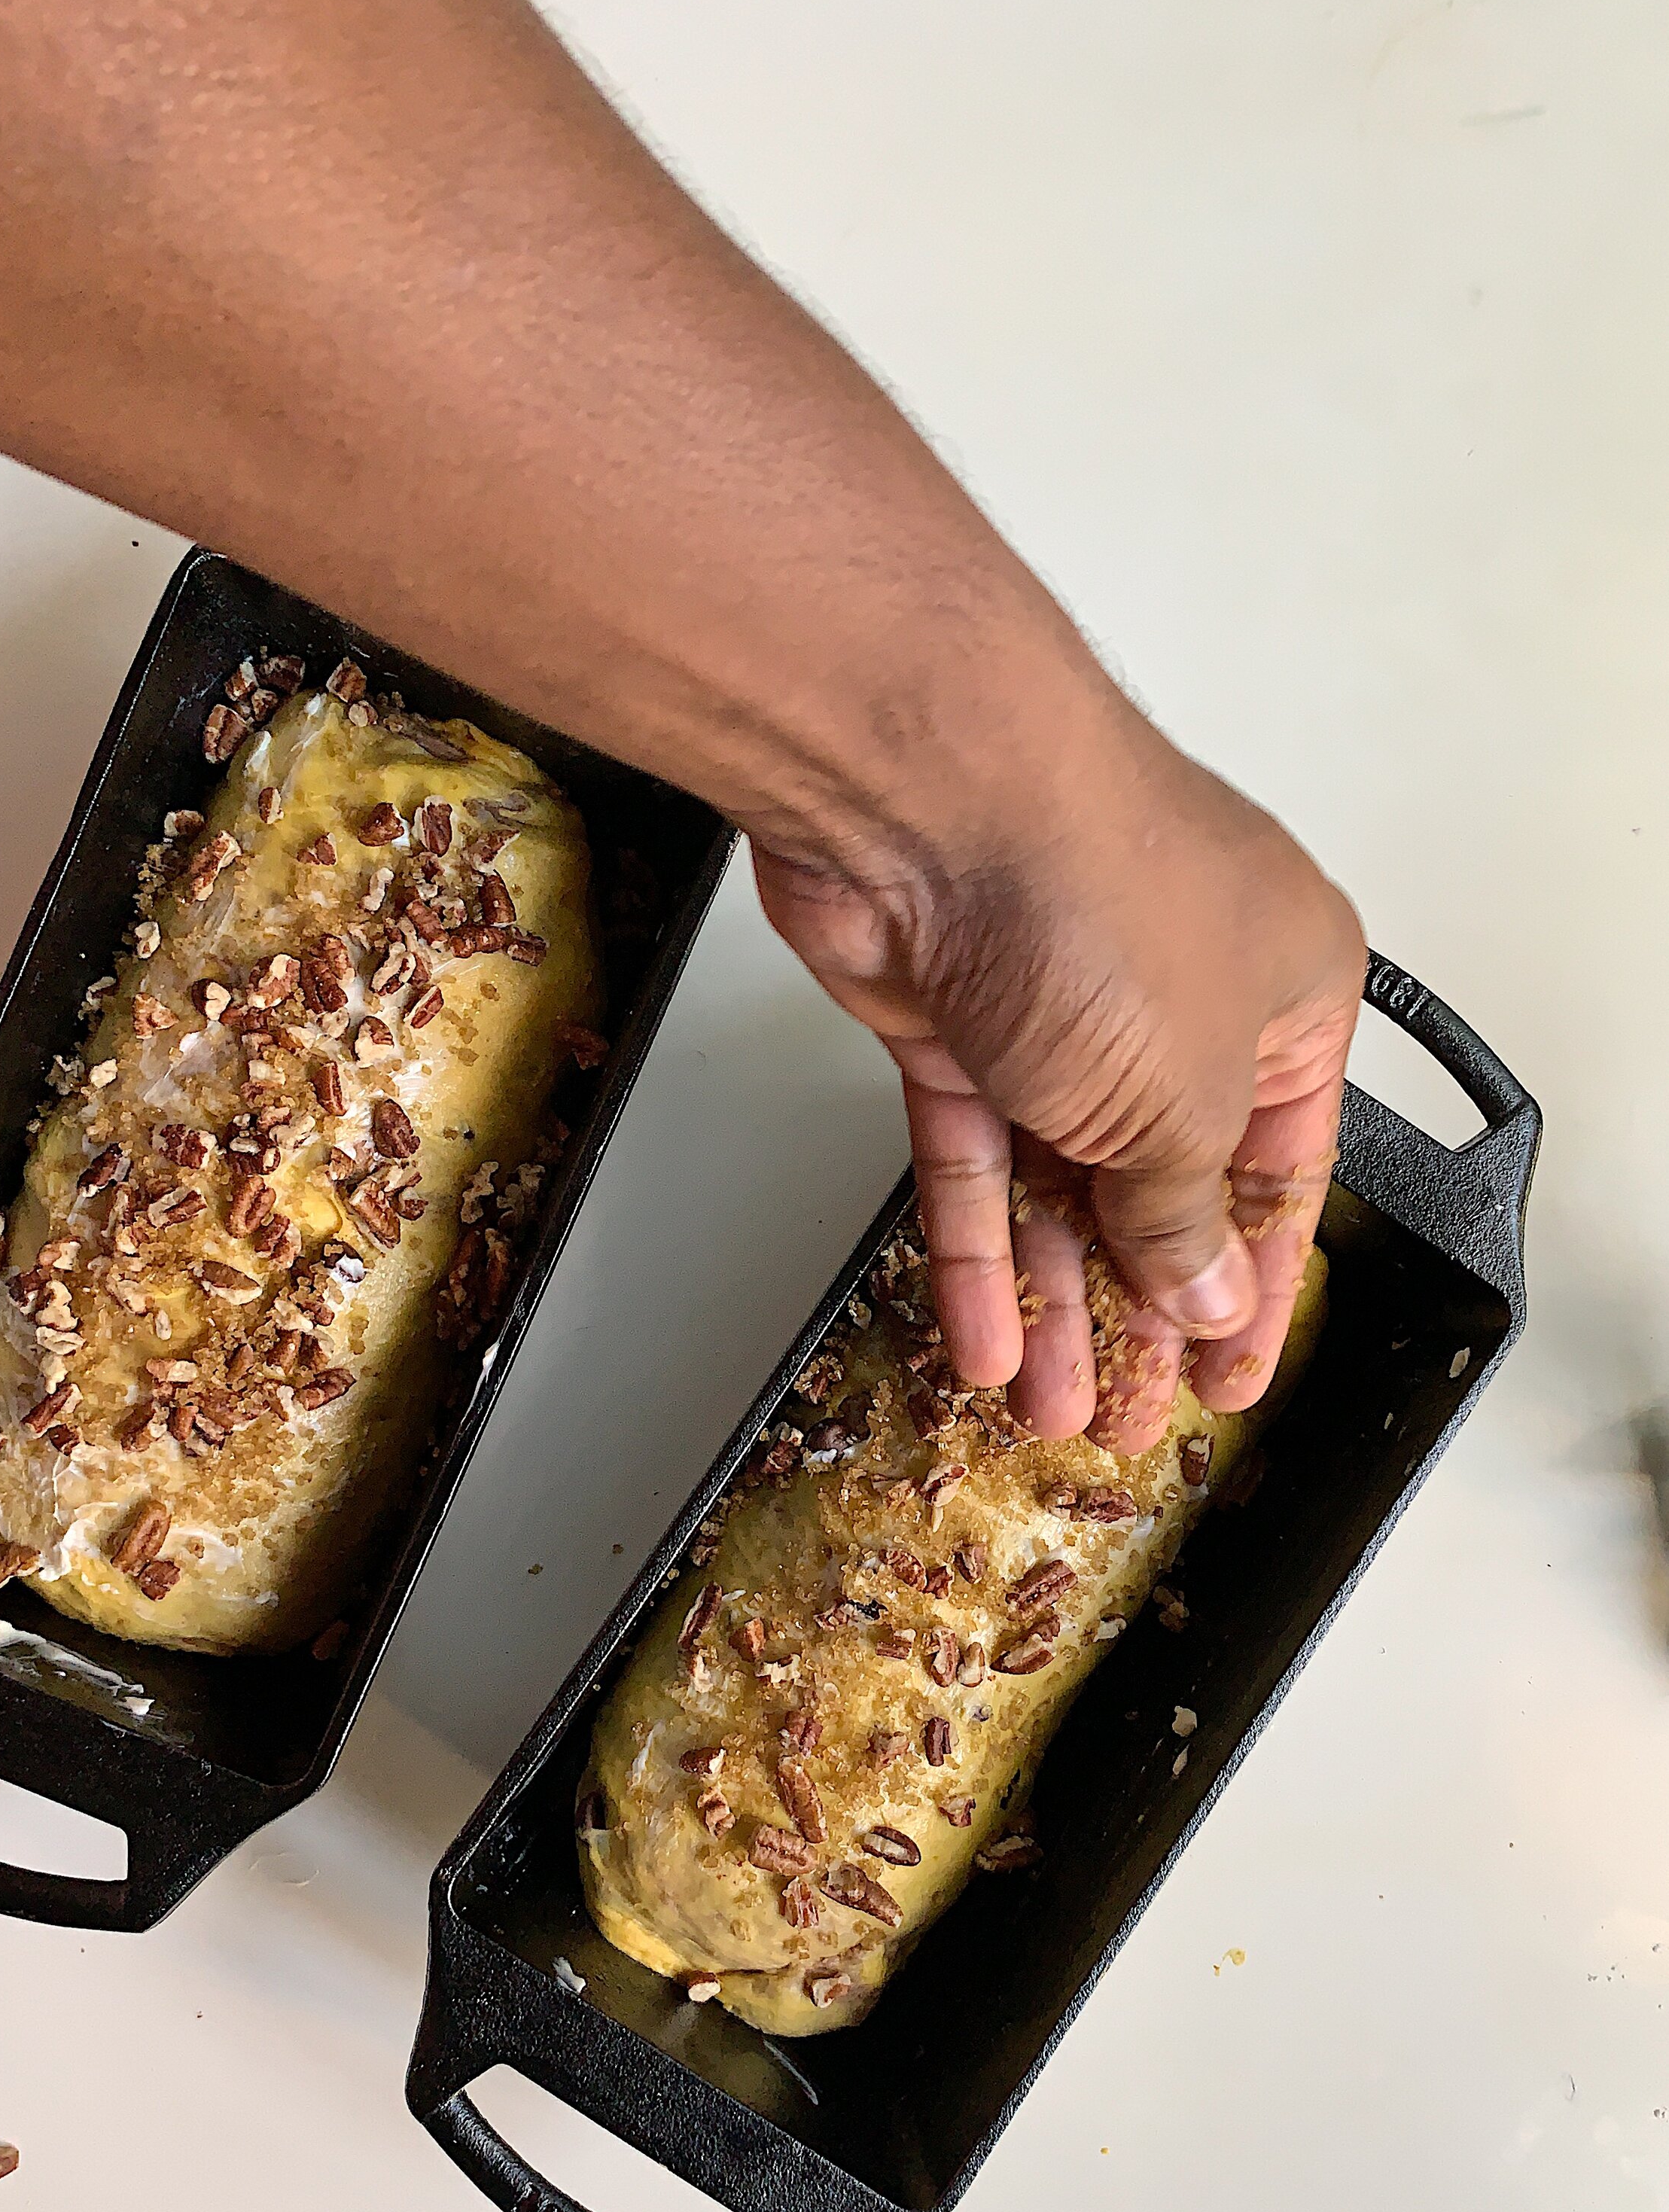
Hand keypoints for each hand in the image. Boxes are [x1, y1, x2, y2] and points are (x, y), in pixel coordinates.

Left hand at [751, 656, 1365, 1454]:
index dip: (1255, 1288)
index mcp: (1283, 993)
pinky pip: (972, 1160)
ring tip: (1048, 1409)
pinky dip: (975, 1250)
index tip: (1230, 1378)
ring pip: (1059, 1185)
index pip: (1283, 1172)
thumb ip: (1187, 1215)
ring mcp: (1057, 1006)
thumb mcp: (1181, 1101)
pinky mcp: (951, 1019)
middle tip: (1129, 1414)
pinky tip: (982, 1335)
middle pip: (1162, 1189)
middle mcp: (1174, 993)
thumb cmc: (1096, 892)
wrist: (928, 796)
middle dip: (1143, 1314)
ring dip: (1054, 1301)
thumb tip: (1207, 1293)